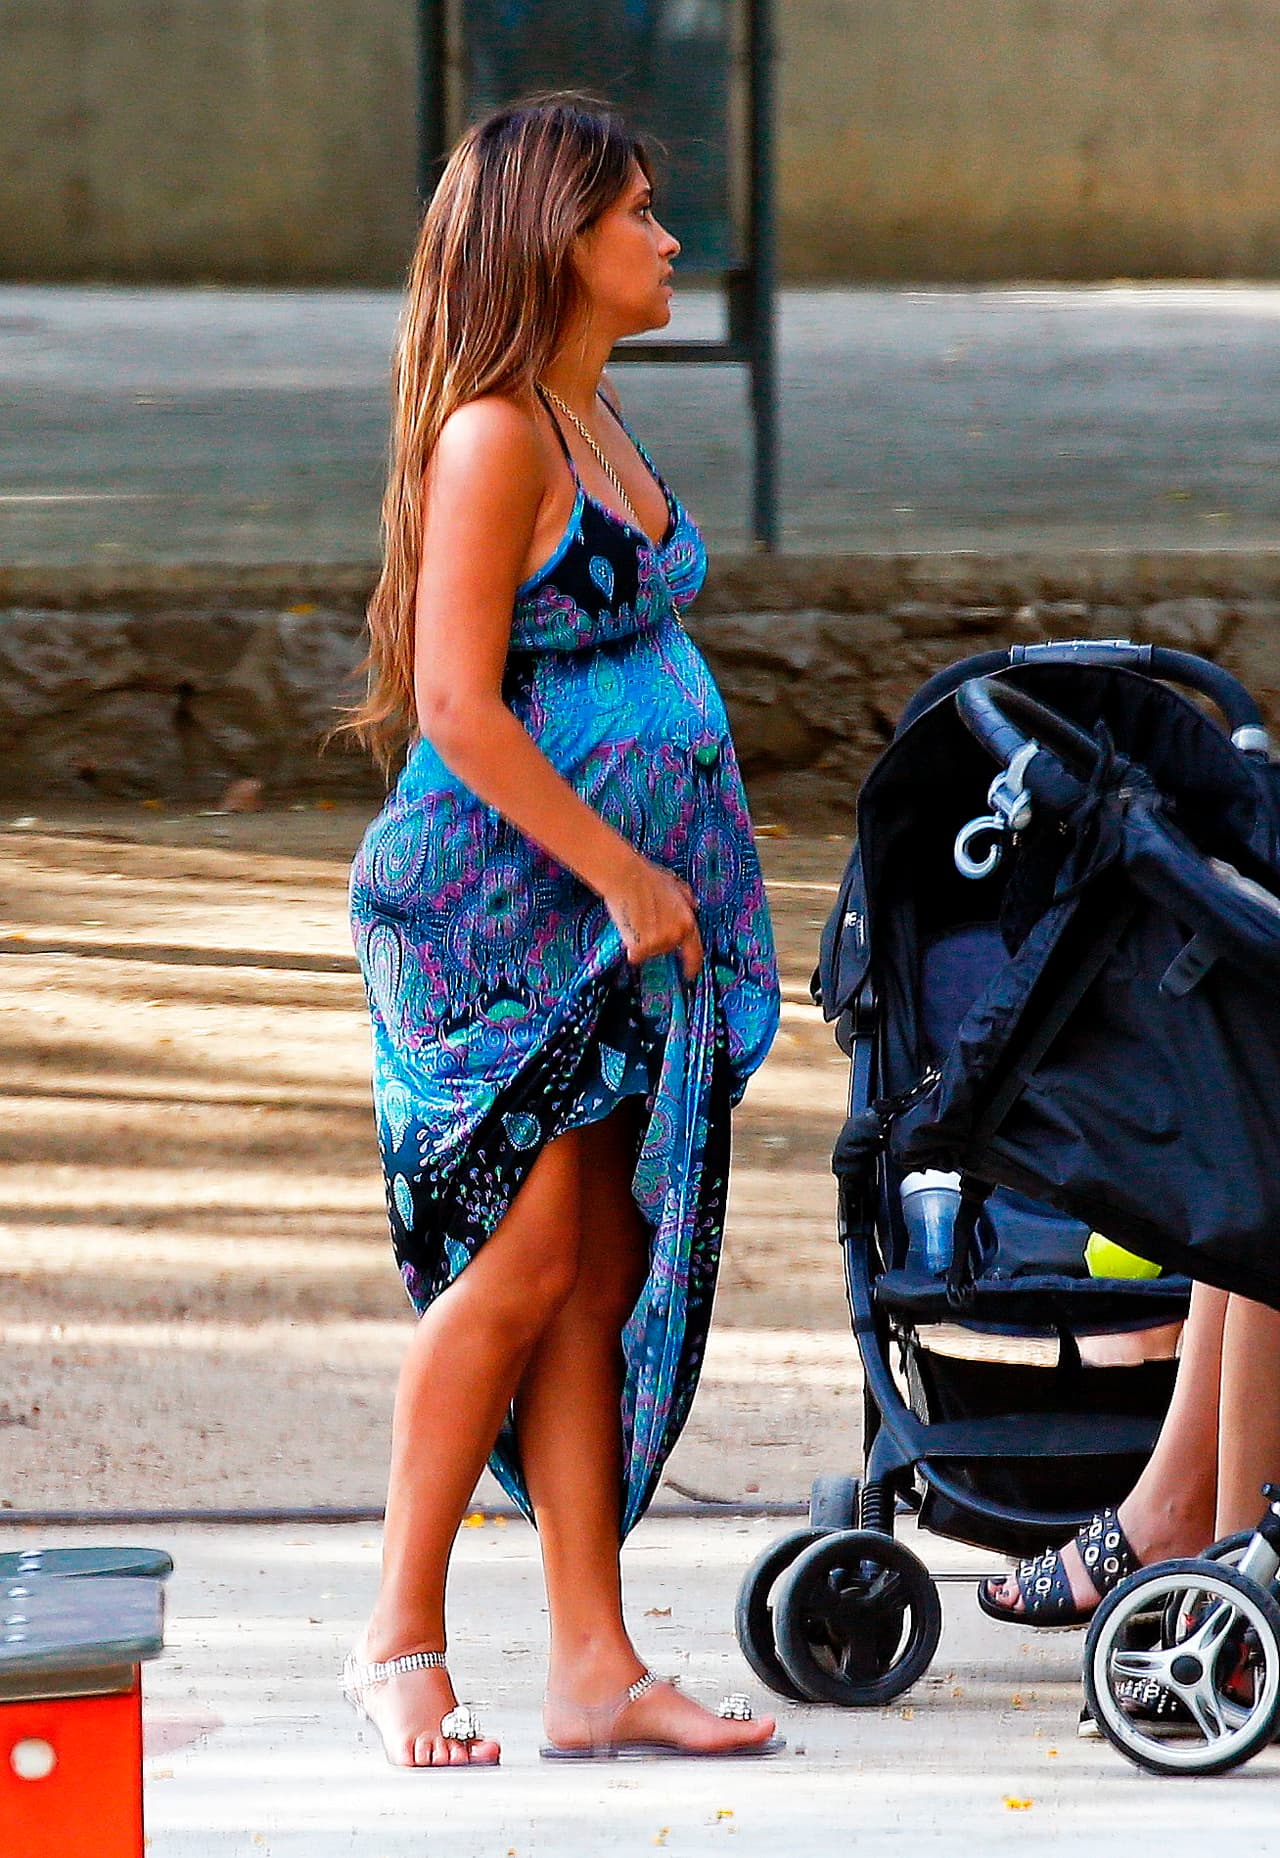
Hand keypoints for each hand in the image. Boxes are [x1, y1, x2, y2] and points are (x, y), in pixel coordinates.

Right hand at [603, 855, 703, 981]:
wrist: (626, 877)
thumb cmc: (645, 877)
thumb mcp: (674, 884)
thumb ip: (686, 898)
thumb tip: (693, 905)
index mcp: (687, 921)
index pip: (695, 952)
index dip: (692, 965)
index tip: (689, 973)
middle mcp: (676, 934)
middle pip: (666, 950)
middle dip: (656, 941)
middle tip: (645, 923)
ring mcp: (659, 942)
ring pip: (650, 952)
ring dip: (642, 941)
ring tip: (636, 919)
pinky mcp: (642, 946)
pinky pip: (635, 955)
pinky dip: (630, 946)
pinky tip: (628, 927)